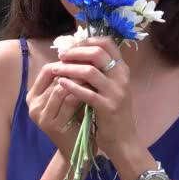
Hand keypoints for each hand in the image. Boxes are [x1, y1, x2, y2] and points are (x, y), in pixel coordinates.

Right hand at [26, 61, 85, 158]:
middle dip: (74, 68)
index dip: (64, 62)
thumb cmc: (73, 119)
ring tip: (94, 72)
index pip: (45, 70)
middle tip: (92, 61)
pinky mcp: (53, 125)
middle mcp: (32, 106)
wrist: (75, 149)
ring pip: (60, 88)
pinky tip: (93, 88)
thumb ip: (66, 80)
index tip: (83, 57)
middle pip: (53, 78)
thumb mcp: (65, 97)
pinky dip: (82, 92)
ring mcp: (42, 116)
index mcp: (32, 96)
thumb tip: (78, 54)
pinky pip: (69, 101)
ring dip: (78, 79)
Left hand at [52, 36, 137, 155]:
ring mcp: (116, 92)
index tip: (71, 46)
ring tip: (55, 69)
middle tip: (61, 56)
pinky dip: (71, 86)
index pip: (107, 43)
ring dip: (69, 68)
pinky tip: (60, 84)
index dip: (87, 41)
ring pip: (90, 71)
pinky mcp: (108, 107)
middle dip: (75, 52)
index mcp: (122, 69)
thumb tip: (75, 52)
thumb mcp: (110, 86)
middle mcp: (122, 77)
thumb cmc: (111, 110)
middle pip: (98, 53)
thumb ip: (99, 70)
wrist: (123, 139)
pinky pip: (87, 93)